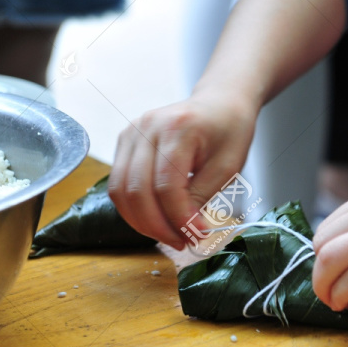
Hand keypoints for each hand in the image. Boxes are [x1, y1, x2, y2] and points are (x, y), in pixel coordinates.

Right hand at [109, 93, 255, 249]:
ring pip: (120, 191)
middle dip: (157, 226)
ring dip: (142, 222)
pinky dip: (134, 209)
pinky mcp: (124, 143)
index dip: (179, 218)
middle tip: (181, 243)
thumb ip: (202, 197)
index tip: (197, 236)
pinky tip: (156, 219)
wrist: (219, 103)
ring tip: (169, 235)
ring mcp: (130, 132)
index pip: (166, 186)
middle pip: (136, 190)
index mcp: (177, 127)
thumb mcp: (228, 166)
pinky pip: (118, 185)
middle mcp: (146, 127)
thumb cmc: (229, 131)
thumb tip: (184, 229)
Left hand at [312, 182, 347, 309]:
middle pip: (324, 242)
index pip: (329, 224)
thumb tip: (342, 258)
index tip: (341, 274)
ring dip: (326, 288)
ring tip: (339, 301)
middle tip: (334, 293)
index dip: (326, 256)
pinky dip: (344, 296)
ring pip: (332, 259)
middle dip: (320, 274)